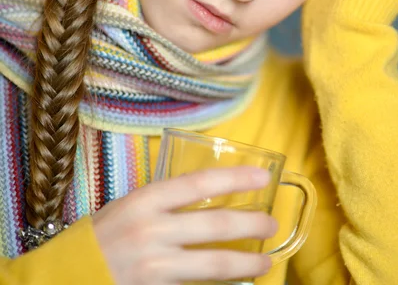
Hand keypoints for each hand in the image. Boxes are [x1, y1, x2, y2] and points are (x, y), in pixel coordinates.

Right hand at [92, 166, 276, 284]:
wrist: (70, 276)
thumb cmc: (100, 237)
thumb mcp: (128, 208)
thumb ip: (162, 204)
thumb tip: (204, 198)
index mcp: (145, 200)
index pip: (199, 182)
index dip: (234, 179)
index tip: (261, 177)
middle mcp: (153, 229)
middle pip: (215, 224)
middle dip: (250, 223)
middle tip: (271, 224)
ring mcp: (155, 264)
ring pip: (213, 263)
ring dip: (245, 261)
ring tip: (265, 260)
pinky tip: (234, 283)